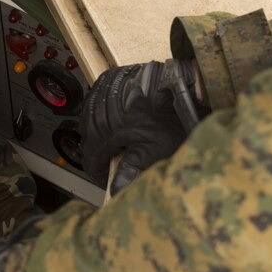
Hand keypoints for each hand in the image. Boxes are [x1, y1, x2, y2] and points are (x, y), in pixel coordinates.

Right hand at [79, 60, 202, 192]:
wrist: (180, 83)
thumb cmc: (171, 115)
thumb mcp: (153, 152)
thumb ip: (130, 173)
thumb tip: (115, 191)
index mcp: (103, 133)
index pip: (91, 161)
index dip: (100, 174)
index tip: (108, 180)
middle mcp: (96, 112)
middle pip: (90, 142)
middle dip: (103, 154)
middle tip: (119, 161)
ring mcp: (100, 94)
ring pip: (92, 123)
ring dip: (104, 134)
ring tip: (123, 140)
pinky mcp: (107, 81)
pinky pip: (98, 104)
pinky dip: (107, 115)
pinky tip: (122, 120)